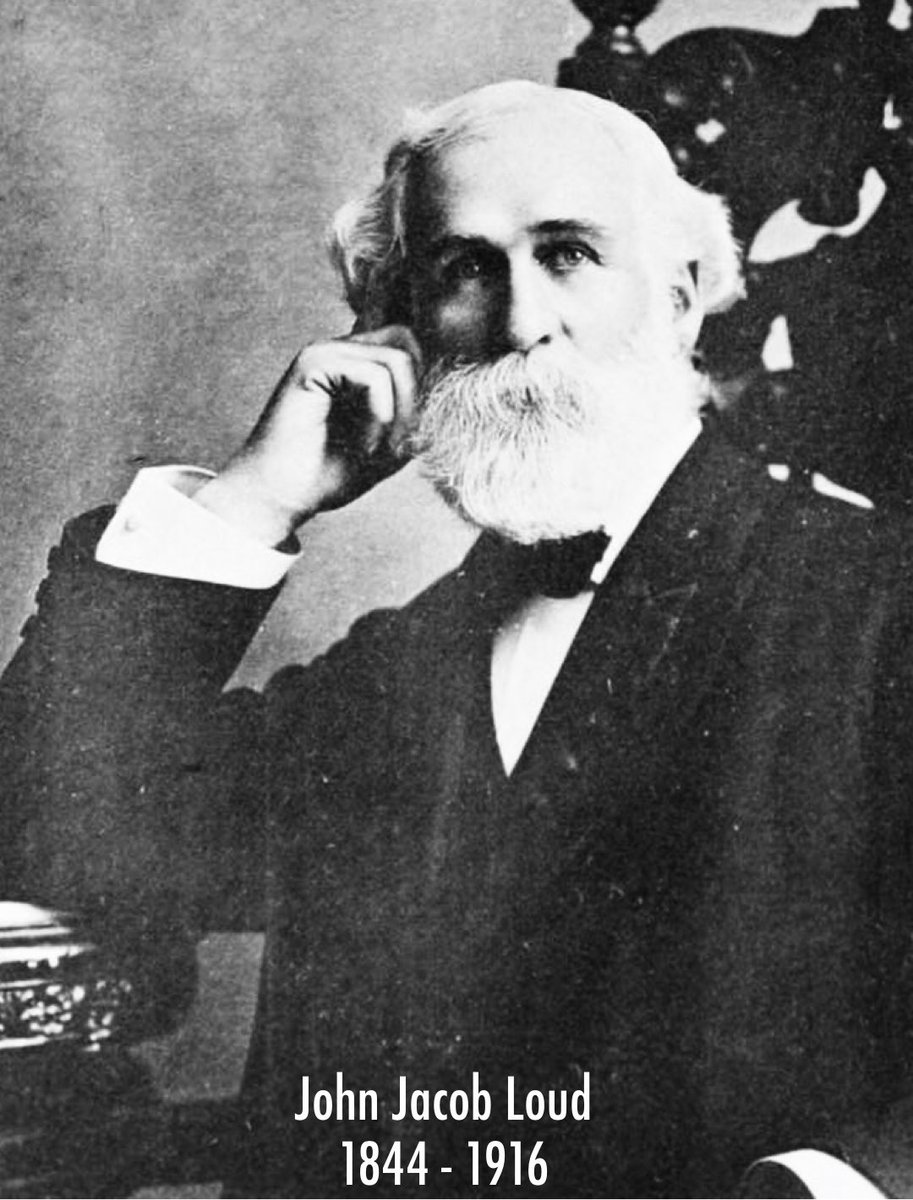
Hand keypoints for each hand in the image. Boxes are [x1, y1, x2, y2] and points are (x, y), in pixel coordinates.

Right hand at [195, 325, 421, 545]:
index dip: (422, 386)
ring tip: (382, 450)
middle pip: (410, 345)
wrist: (279, 496)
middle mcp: (341, 349)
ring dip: (402, 413)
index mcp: (355, 363)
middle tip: (400, 445)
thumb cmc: (327, 474)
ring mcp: (325, 351)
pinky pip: (374, 375)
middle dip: (417, 398)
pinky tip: (365, 447)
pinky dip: (381, 416)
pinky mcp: (312, 363)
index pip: (410, 344)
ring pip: (398, 359)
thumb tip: (447, 389)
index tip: (411, 434)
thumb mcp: (390, 444)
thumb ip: (415, 414)